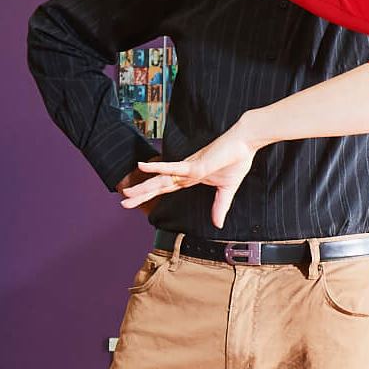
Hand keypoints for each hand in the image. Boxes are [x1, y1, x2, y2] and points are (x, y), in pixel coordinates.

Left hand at [120, 124, 257, 228]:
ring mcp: (188, 168)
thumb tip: (218, 225)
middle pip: (159, 186)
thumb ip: (220, 206)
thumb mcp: (227, 190)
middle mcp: (185, 172)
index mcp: (191, 177)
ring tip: (126, 194)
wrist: (245, 143)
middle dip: (141, 194)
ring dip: (144, 186)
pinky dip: (157, 167)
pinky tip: (142, 166)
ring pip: (161, 180)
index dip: (152, 195)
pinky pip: (172, 167)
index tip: (138, 201)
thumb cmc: (236, 160)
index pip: (167, 189)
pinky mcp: (193, 164)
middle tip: (123, 203)